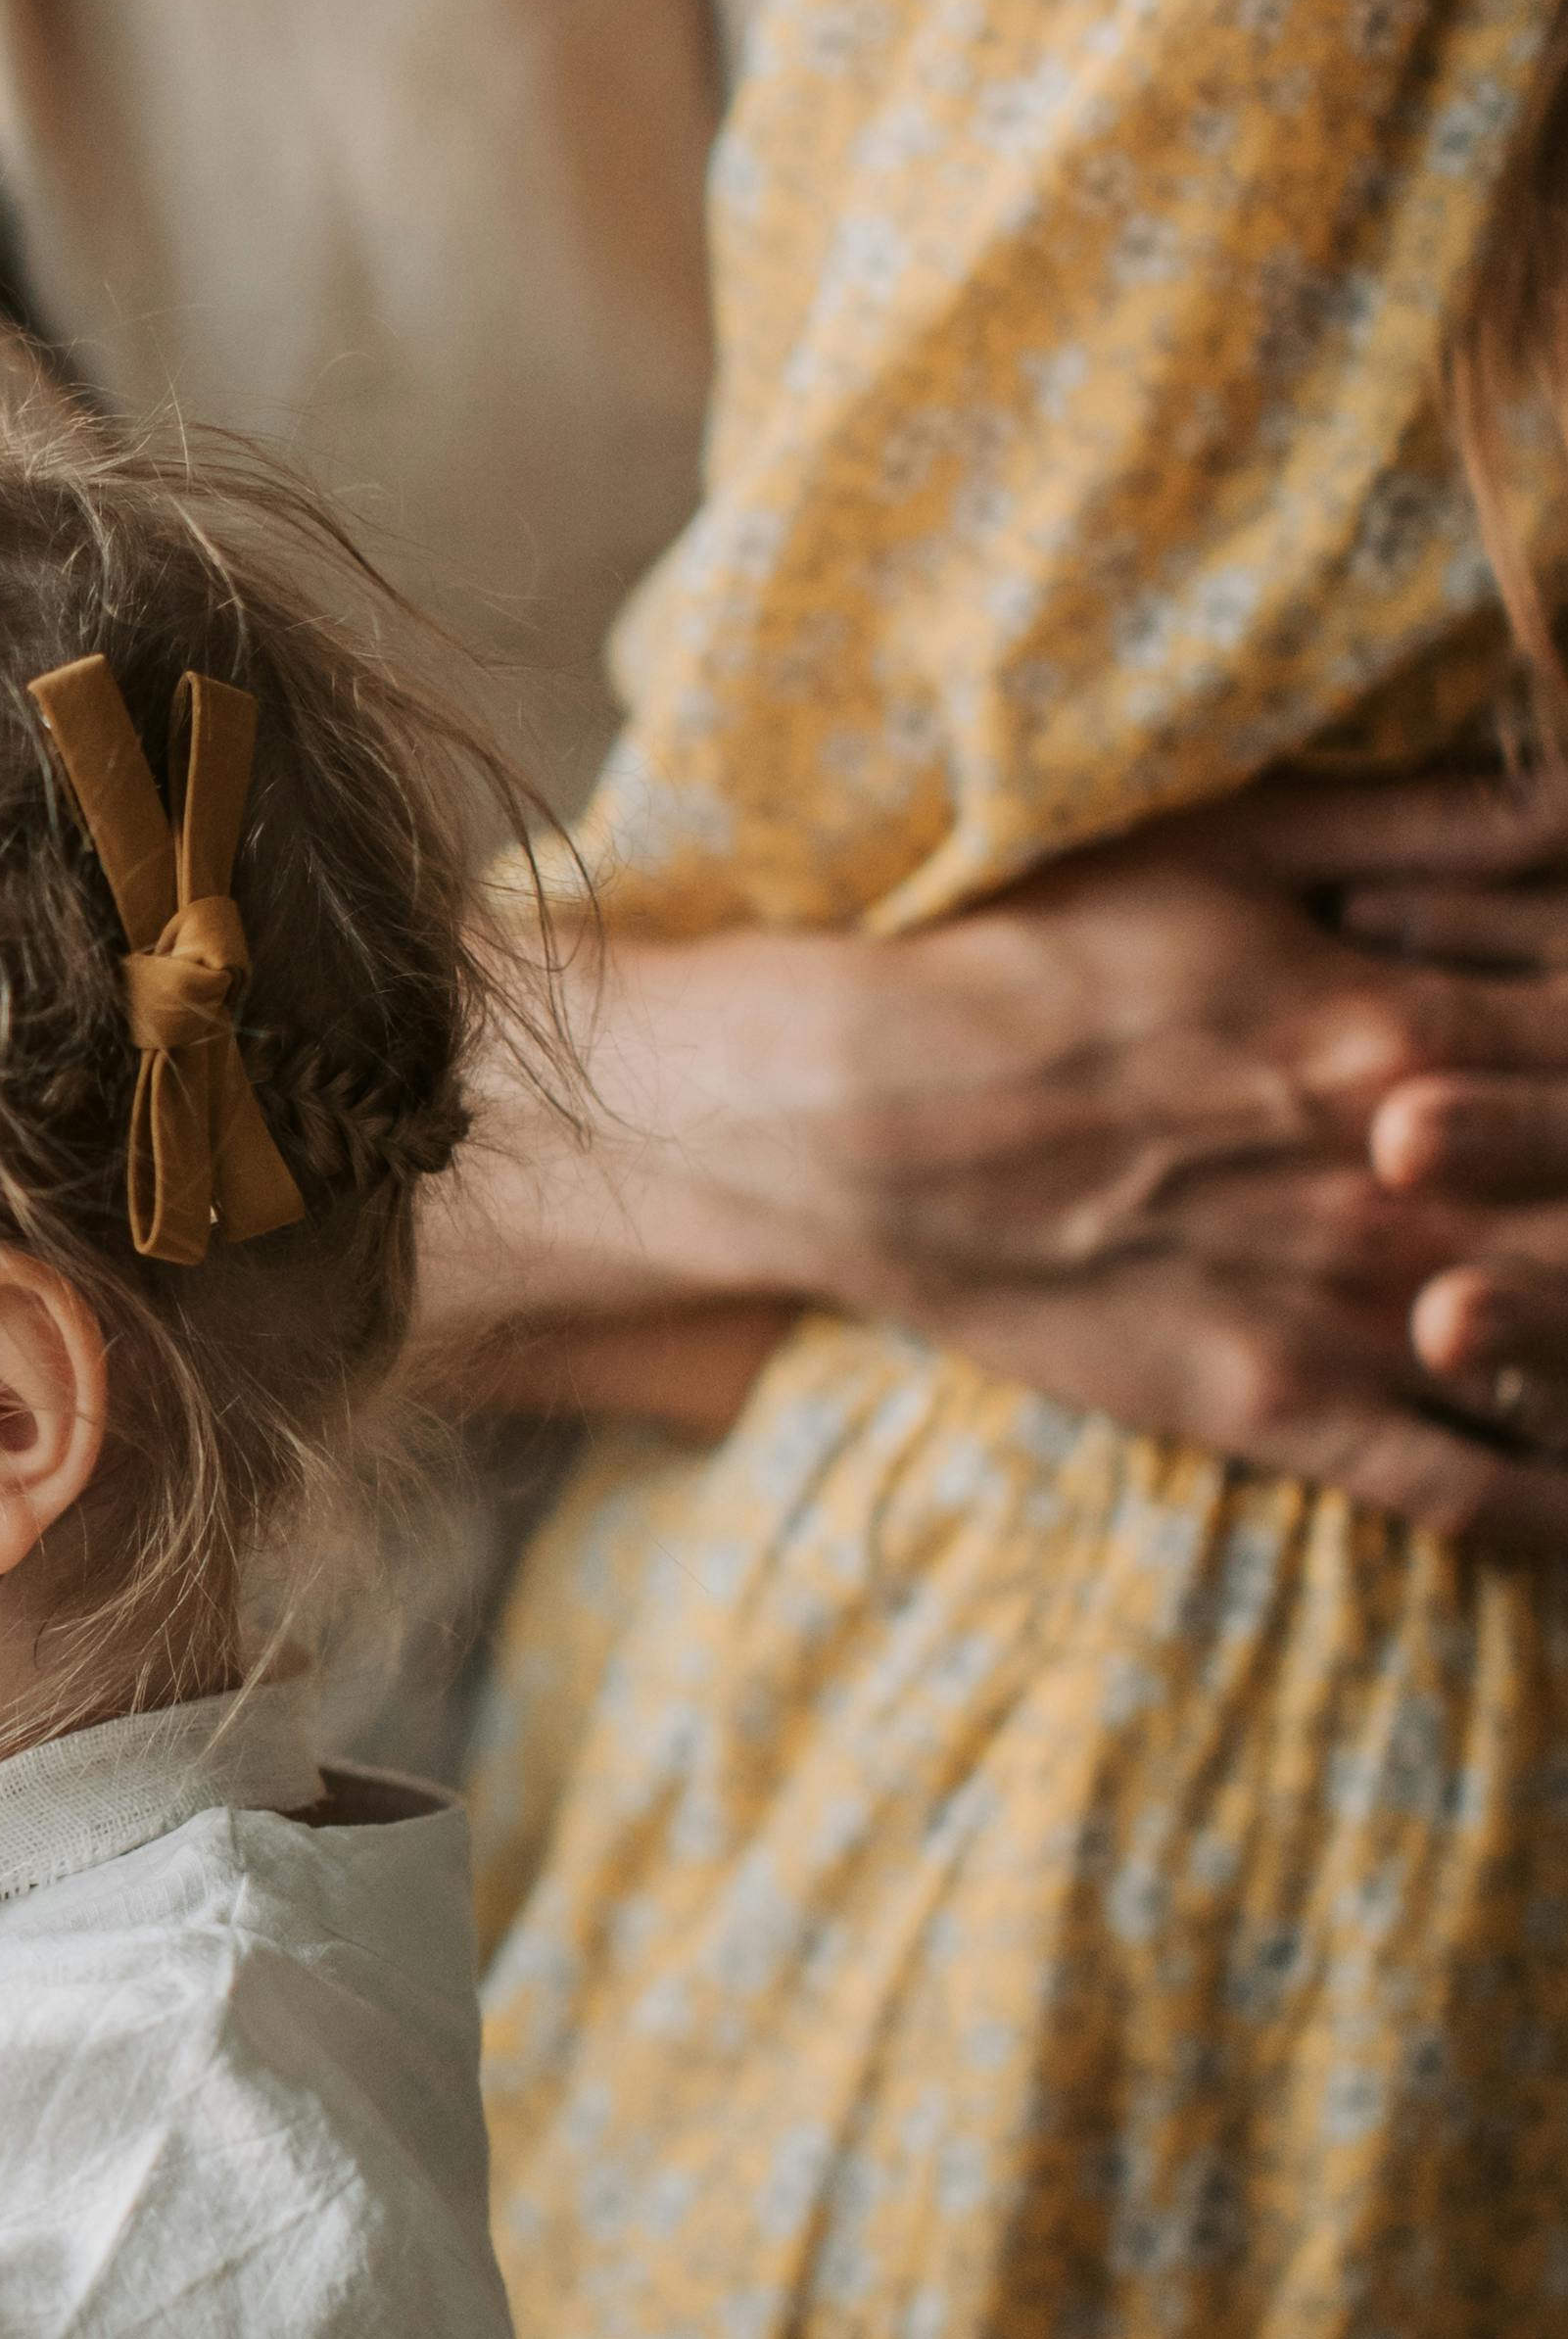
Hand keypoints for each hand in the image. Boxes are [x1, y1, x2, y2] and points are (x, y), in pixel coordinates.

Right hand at [452, 765, 1567, 1548]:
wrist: (842, 1113)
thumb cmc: (1027, 952)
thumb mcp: (1222, 845)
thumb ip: (1418, 831)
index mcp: (1398, 1027)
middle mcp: (1395, 1176)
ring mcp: (1338, 1302)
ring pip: (1561, 1350)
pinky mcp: (1265, 1402)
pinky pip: (1455, 1484)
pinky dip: (1553, 1507)